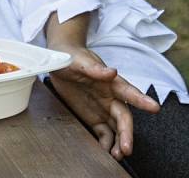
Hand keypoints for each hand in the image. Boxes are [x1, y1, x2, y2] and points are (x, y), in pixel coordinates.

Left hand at [48, 45, 159, 159]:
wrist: (58, 62)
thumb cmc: (72, 58)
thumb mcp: (80, 61)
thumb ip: (95, 68)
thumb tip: (112, 71)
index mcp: (110, 82)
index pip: (129, 91)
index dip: (141, 99)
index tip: (154, 107)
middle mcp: (110, 97)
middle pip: (123, 117)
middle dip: (127, 133)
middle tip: (127, 148)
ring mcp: (102, 109)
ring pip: (116, 128)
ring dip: (119, 142)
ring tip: (117, 155)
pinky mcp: (93, 117)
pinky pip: (104, 133)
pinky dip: (107, 144)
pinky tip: (107, 152)